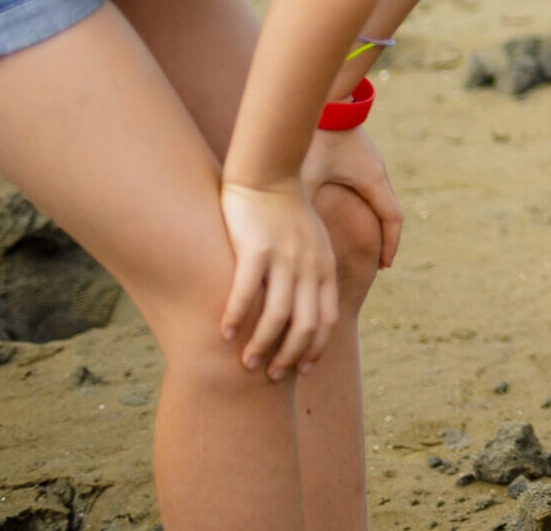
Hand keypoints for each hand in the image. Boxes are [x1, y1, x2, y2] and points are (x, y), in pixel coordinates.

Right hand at [218, 178, 339, 378]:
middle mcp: (309, 266)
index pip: (326, 319)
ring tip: (246, 364)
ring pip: (277, 314)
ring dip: (262, 345)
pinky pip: (246, 290)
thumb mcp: (312, 242)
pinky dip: (236, 316)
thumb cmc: (286, 212)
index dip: (315, 349)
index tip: (301, 370)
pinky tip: (223, 333)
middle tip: (271, 377)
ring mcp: (284, 257)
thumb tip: (303, 307)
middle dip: (289, 356)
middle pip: (306, 325)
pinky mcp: (256, 248)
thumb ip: (312, 272)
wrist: (268, 172)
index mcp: (324, 267)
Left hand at [303, 127, 403, 269]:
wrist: (327, 101)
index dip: (390, 245)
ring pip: (381, 200)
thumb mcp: (307, 174)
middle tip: (376, 261)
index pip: (392, 220)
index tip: (383, 267)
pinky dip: (366, 206)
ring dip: (376, 221)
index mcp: (373, 180)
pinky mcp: (359, 157)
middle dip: (385, 238)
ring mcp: (370, 163)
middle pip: (390, 212)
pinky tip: (348, 212)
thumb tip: (292, 238)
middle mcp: (377, 172)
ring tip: (363, 241)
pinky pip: (370, 188)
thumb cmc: (317, 136)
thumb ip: (301, 205)